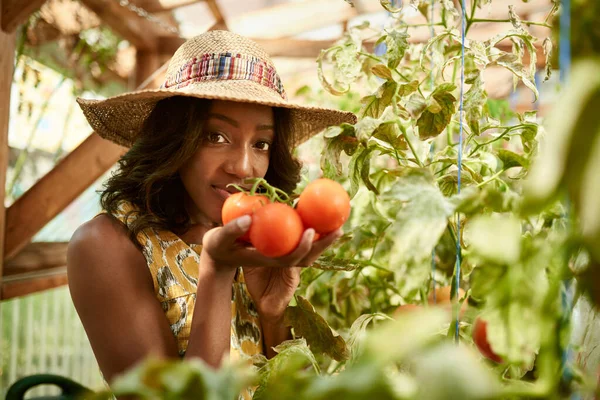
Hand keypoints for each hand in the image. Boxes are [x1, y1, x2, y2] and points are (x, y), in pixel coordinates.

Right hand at [201, 215, 342, 317]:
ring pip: (308, 249)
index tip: (311, 231)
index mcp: (268, 260)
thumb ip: (232, 230)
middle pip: (307, 255)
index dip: (304, 247)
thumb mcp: (218, 239)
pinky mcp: (281, 246)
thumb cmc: (217, 246)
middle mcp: (279, 259)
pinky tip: (320, 215)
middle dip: (324, 244)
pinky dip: (312, 229)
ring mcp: (281, 254)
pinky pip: (300, 238)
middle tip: (340, 228)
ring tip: (339, 223)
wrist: (218, 254)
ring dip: (324, 238)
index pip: (291, 258)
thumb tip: (249, 217)